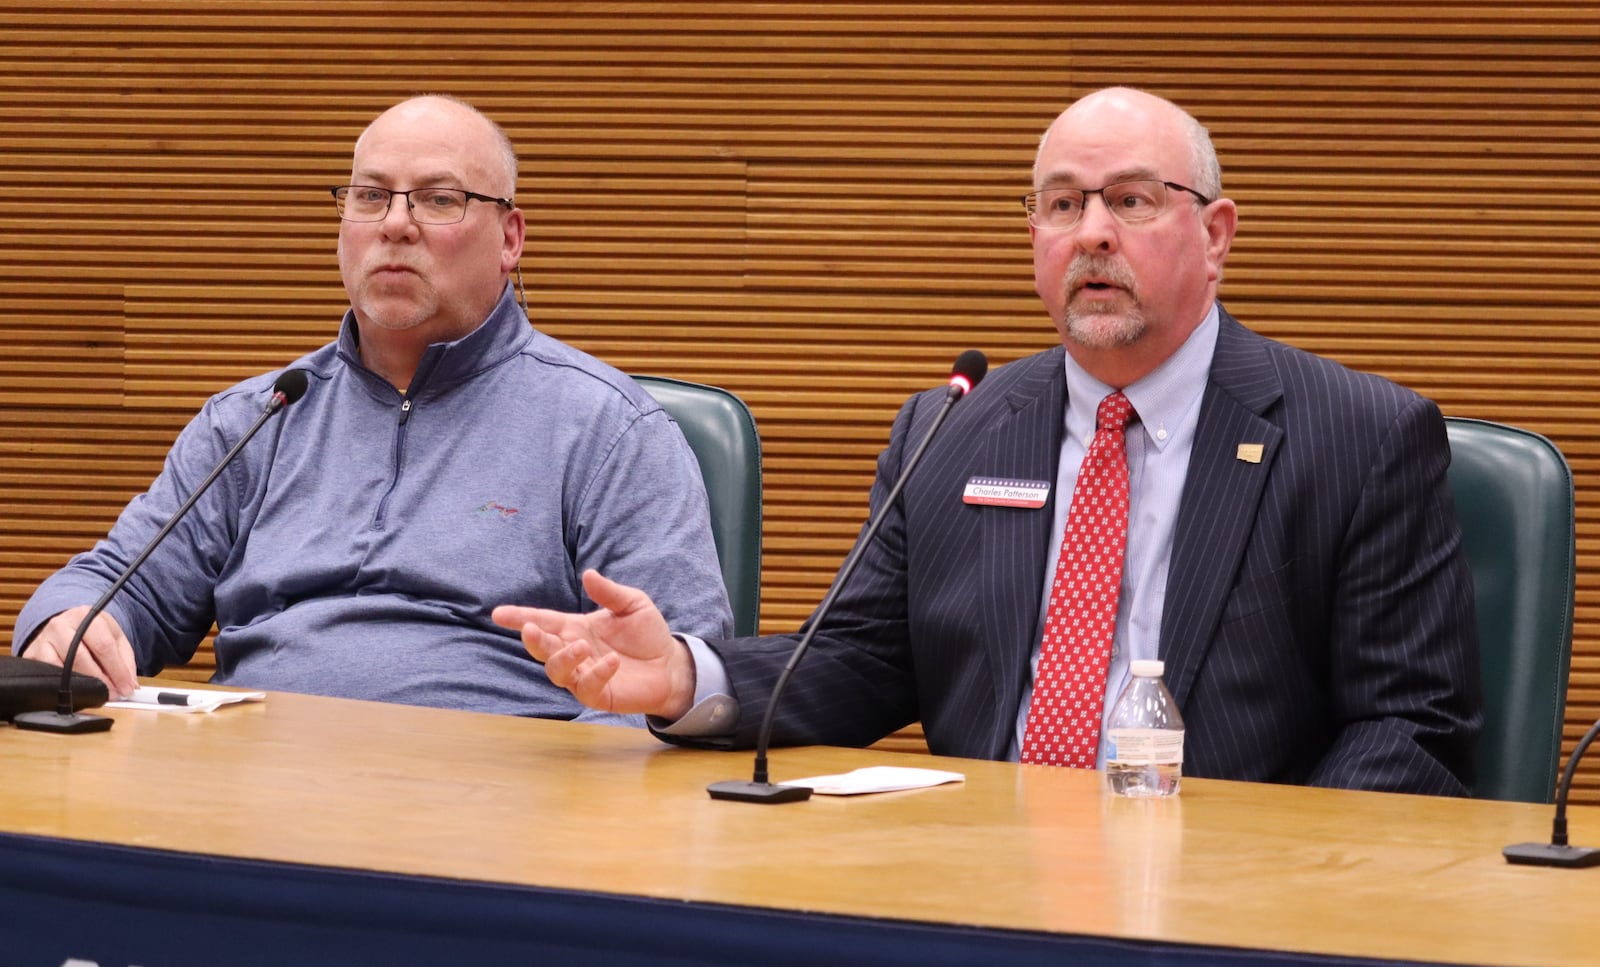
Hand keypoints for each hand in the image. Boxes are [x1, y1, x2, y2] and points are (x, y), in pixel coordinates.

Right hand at [23, 606, 138, 698]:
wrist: (68, 623)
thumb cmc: (94, 632)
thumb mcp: (115, 637)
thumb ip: (125, 661)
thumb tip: (130, 685)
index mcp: (86, 616)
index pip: (103, 646)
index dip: (117, 670)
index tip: (127, 688)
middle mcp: (60, 625)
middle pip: (80, 658)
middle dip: (101, 681)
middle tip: (114, 694)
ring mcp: (43, 640)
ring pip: (60, 669)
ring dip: (82, 686)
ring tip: (98, 694)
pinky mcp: (31, 654)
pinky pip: (47, 675)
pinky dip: (63, 686)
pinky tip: (77, 690)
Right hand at [492, 569, 696, 719]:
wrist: (671, 665)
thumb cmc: (647, 634)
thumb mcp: (633, 604)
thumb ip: (609, 592)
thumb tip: (588, 574)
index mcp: (576, 628)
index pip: (543, 621)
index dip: (520, 617)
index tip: (498, 613)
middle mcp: (574, 651)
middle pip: (543, 649)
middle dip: (533, 641)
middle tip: (530, 630)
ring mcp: (583, 675)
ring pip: (557, 671)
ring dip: (563, 658)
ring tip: (581, 646)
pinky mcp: (598, 694)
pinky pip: (586, 687)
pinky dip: (596, 673)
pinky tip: (612, 661)